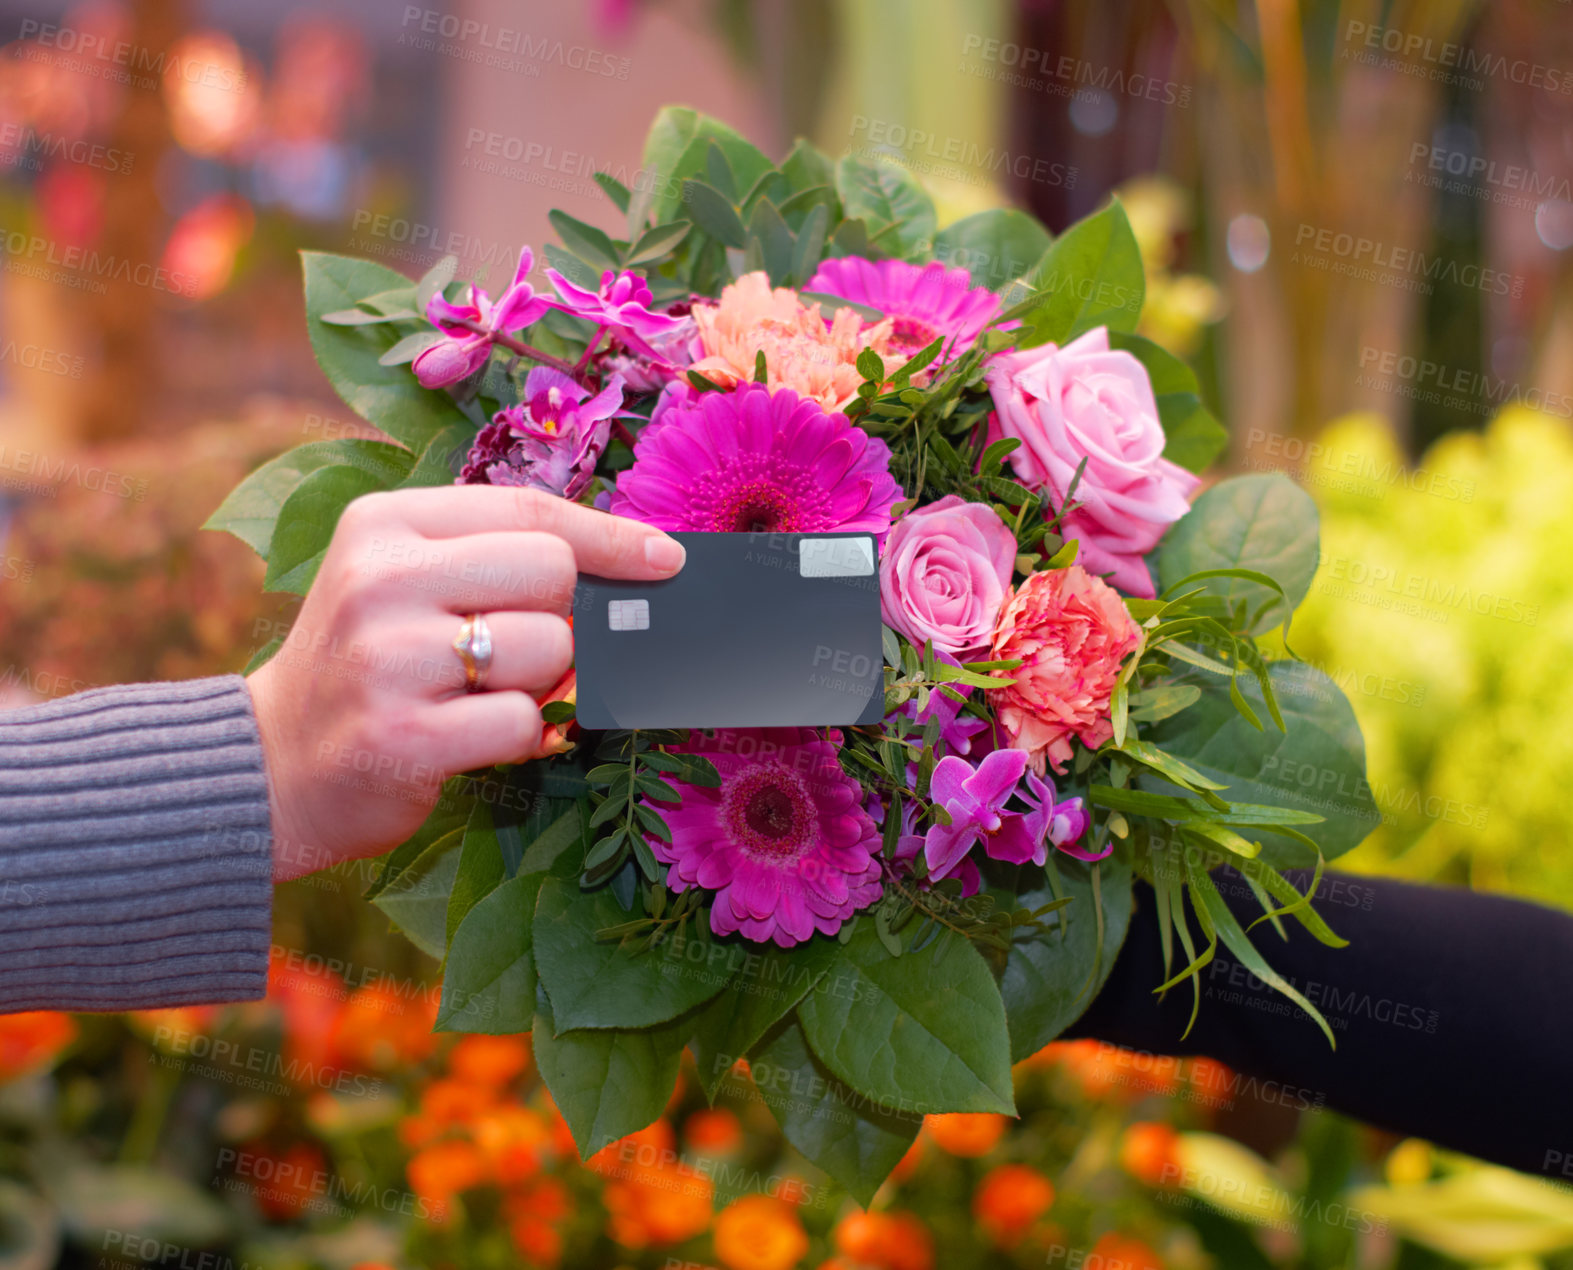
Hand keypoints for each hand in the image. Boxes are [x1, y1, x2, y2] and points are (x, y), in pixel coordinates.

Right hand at [246, 486, 684, 881]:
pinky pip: (525, 723)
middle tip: (512, 651)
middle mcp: (380, 580)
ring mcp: (387, 659)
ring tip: (477, 695)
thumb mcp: (405, 582)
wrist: (272, 764)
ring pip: (549, 649)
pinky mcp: (402, 736)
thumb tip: (631, 561)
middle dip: (560, 619)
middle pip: (553, 573)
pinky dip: (521, 738)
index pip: (530, 512)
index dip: (611, 536)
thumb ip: (495, 559)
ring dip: (539, 683)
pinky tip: (470, 737)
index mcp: (384, 524)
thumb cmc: (366, 664)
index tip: (665, 558)